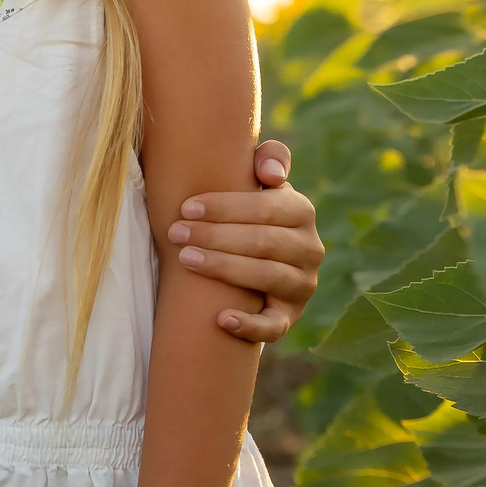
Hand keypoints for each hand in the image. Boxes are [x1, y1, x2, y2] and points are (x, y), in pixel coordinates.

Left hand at [170, 138, 324, 342]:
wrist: (254, 255)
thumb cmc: (247, 209)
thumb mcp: (259, 179)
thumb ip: (269, 159)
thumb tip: (271, 174)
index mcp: (301, 212)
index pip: (268, 208)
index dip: (227, 207)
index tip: (187, 207)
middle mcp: (310, 249)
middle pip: (264, 242)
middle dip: (216, 236)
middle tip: (176, 232)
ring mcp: (302, 285)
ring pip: (267, 277)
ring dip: (225, 268)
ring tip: (186, 259)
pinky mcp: (289, 317)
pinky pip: (274, 327)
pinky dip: (250, 325)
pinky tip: (221, 319)